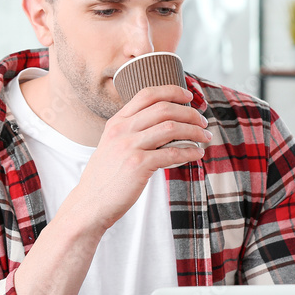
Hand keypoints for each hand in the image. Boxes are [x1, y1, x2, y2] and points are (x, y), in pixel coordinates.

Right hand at [71, 85, 210, 230]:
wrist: (90, 203)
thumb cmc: (105, 177)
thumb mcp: (112, 145)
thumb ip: (131, 132)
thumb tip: (164, 125)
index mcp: (116, 122)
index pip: (147, 94)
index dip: (171, 91)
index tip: (188, 96)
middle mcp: (122, 130)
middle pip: (164, 108)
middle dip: (189, 113)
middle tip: (202, 122)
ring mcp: (129, 147)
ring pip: (171, 128)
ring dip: (194, 131)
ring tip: (205, 137)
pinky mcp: (138, 165)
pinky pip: (172, 153)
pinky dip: (189, 152)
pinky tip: (197, 154)